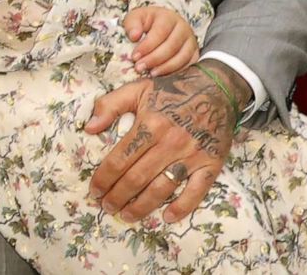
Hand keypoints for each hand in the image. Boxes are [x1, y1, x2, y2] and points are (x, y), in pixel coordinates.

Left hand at [84, 62, 238, 224]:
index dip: (104, 178)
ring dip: (142, 206)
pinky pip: (197, 191)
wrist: (217, 88)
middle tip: (106, 207)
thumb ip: (110, 105)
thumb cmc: (173, 90)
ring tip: (127, 216)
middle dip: (118, 196)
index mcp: (150, 124)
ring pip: (162, 188)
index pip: (120, 159)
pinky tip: (167, 217)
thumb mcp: (138, 89)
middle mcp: (170, 142)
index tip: (94, 190)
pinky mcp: (211, 164)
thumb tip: (88, 128)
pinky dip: (182, 207)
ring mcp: (192, 155)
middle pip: (137, 178)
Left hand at [122, 6, 198, 75]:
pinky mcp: (194, 54)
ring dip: (165, 68)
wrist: (163, 24)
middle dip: (154, 59)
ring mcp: (191, 42)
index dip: (147, 46)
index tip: (134, 56)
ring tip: (150, 73)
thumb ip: (132, 24)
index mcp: (168, 17)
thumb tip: (134, 36)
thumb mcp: (136, 17)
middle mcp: (183, 29)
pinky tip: (162, 75)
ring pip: (182, 57)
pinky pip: (188, 65)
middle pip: (171, 46)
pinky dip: (174, 72)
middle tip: (139, 67)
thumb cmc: (147, 22)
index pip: (160, 32)